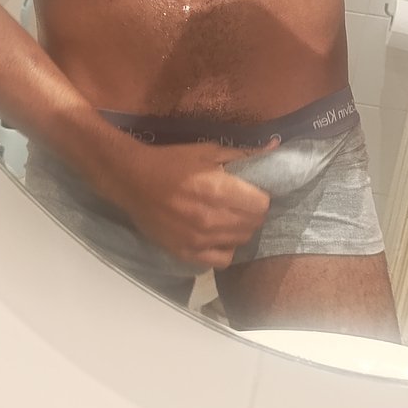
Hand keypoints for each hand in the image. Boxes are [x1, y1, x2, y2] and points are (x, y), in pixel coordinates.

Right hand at [91, 138, 273, 268]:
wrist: (132, 180)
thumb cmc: (172, 161)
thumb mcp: (208, 151)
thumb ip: (243, 154)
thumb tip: (275, 147)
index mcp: (218, 191)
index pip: (261, 205)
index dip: (261, 197)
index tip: (253, 191)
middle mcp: (211, 219)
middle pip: (253, 225)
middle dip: (252, 213)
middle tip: (242, 204)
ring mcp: (197, 240)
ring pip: (240, 242)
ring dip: (240, 230)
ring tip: (228, 218)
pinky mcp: (185, 253)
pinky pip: (220, 260)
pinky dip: (224, 249)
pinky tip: (217, 236)